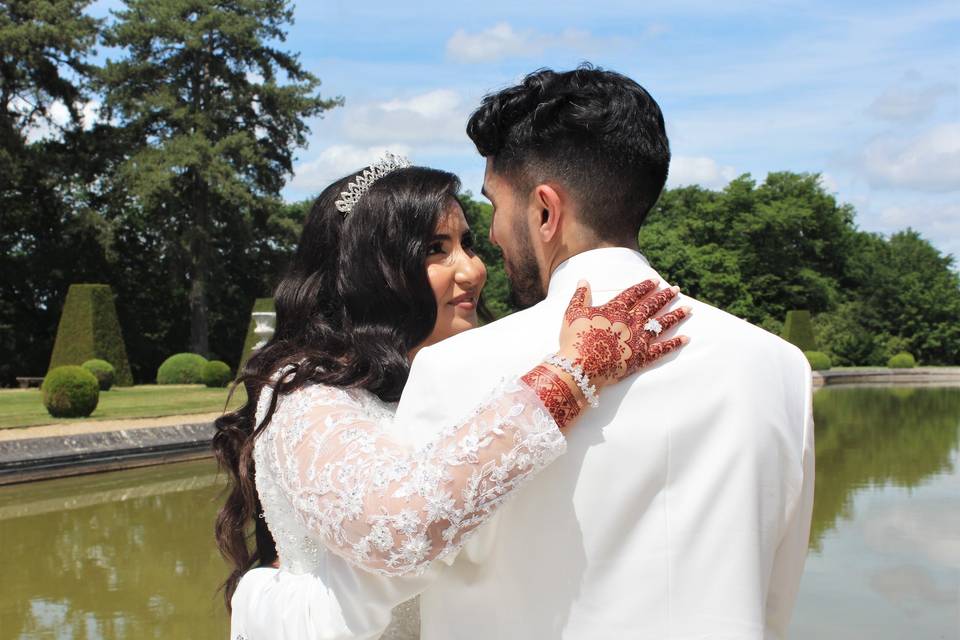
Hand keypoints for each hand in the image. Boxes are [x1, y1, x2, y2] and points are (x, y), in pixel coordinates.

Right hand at [558, 279, 689, 388]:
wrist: (581, 367)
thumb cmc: (574, 340)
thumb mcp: (572, 313)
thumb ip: (580, 296)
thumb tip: (584, 281)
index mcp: (615, 310)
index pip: (634, 294)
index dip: (645, 286)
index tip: (656, 281)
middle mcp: (631, 321)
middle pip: (652, 305)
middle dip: (665, 296)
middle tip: (677, 290)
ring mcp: (638, 339)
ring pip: (661, 324)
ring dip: (676, 315)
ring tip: (688, 309)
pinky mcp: (641, 357)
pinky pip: (662, 349)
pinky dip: (675, 344)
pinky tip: (686, 338)